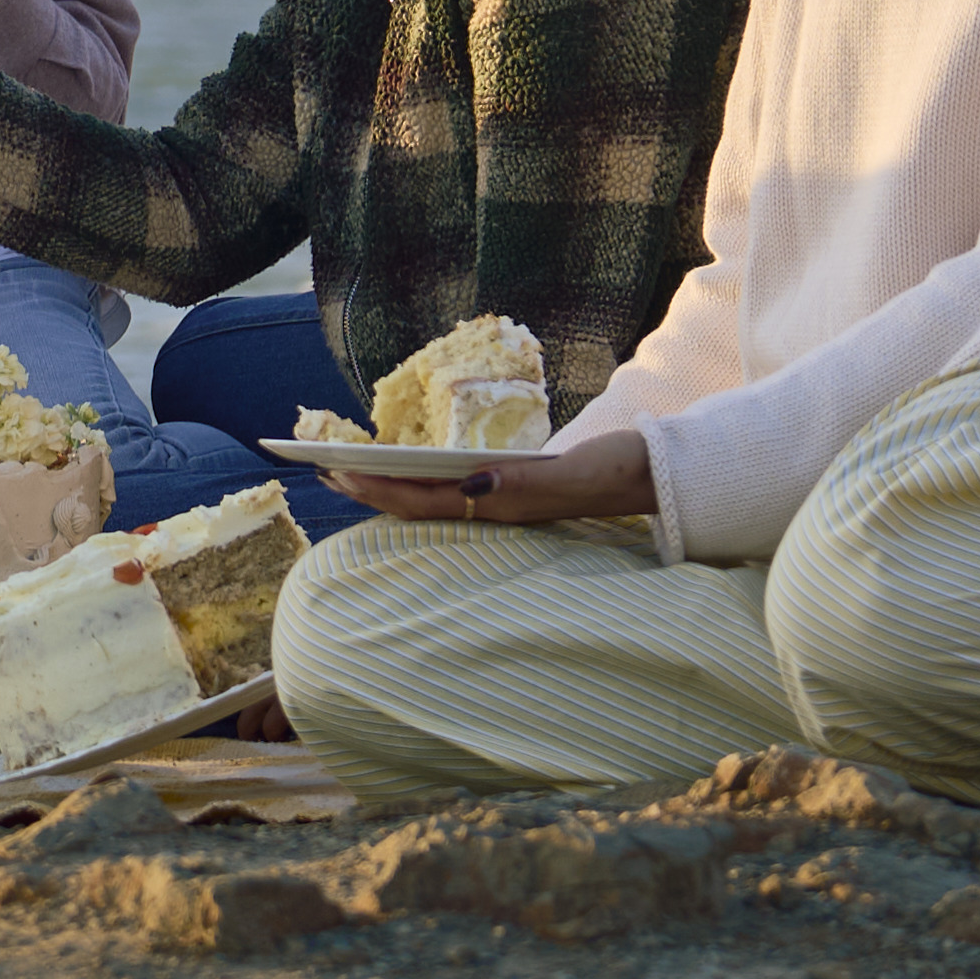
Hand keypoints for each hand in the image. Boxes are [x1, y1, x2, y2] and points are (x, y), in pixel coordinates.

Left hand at [313, 419, 662, 532]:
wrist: (659, 474)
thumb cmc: (619, 469)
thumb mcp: (577, 472)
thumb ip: (528, 483)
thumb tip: (472, 485)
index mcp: (505, 506)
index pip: (425, 503)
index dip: (378, 491)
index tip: (336, 474)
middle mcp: (497, 509)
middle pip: (417, 505)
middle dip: (368, 490)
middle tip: (321, 470)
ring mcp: (504, 502)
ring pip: (431, 499)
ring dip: (388, 487)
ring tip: (349, 471)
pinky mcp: (513, 490)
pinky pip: (453, 490)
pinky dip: (419, 479)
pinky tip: (406, 470)